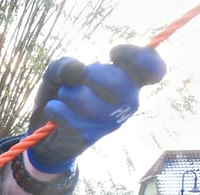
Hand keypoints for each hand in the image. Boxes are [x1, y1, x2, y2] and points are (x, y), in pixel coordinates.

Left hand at [27, 45, 165, 173]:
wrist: (46, 131)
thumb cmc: (62, 94)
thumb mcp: (59, 72)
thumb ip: (65, 64)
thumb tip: (77, 69)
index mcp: (130, 81)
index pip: (153, 69)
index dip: (138, 57)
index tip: (112, 53)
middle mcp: (128, 102)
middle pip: (116, 82)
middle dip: (89, 75)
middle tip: (79, 78)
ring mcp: (110, 122)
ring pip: (84, 99)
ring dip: (66, 93)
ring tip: (65, 97)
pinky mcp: (89, 136)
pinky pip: (66, 115)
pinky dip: (54, 109)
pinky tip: (56, 112)